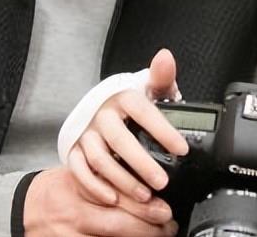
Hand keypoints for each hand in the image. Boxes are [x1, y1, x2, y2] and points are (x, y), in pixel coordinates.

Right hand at [23, 167, 176, 236]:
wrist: (23, 210)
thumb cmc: (53, 191)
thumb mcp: (77, 174)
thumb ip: (105, 176)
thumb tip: (141, 179)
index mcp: (77, 189)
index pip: (116, 195)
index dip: (144, 204)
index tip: (165, 207)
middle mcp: (75, 215)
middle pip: (118, 223)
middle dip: (148, 226)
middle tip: (168, 224)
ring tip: (160, 234)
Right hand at [67, 49, 189, 205]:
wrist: (100, 110)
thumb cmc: (131, 104)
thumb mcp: (149, 90)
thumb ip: (161, 78)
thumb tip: (165, 57)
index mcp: (122, 97)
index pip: (143, 111)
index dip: (163, 131)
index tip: (181, 149)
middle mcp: (102, 115)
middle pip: (120, 141)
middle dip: (142, 164)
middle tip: (162, 181)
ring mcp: (86, 134)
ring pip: (100, 160)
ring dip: (122, 181)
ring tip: (144, 196)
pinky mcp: (74, 150)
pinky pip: (80, 171)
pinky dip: (95, 187)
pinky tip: (114, 198)